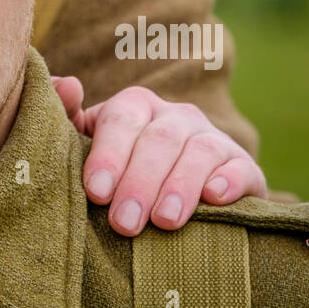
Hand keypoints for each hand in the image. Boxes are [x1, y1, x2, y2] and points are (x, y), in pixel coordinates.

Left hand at [50, 78, 267, 233]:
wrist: (175, 195)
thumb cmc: (119, 170)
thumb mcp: (89, 144)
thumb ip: (68, 119)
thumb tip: (66, 84)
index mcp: (136, 105)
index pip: (121, 120)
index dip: (109, 155)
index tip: (96, 192)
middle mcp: (176, 116)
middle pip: (159, 140)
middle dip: (140, 182)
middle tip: (125, 223)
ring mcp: (213, 138)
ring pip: (199, 151)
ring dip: (181, 186)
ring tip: (165, 221)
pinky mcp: (243, 166)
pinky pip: (241, 166)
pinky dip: (229, 180)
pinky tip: (215, 198)